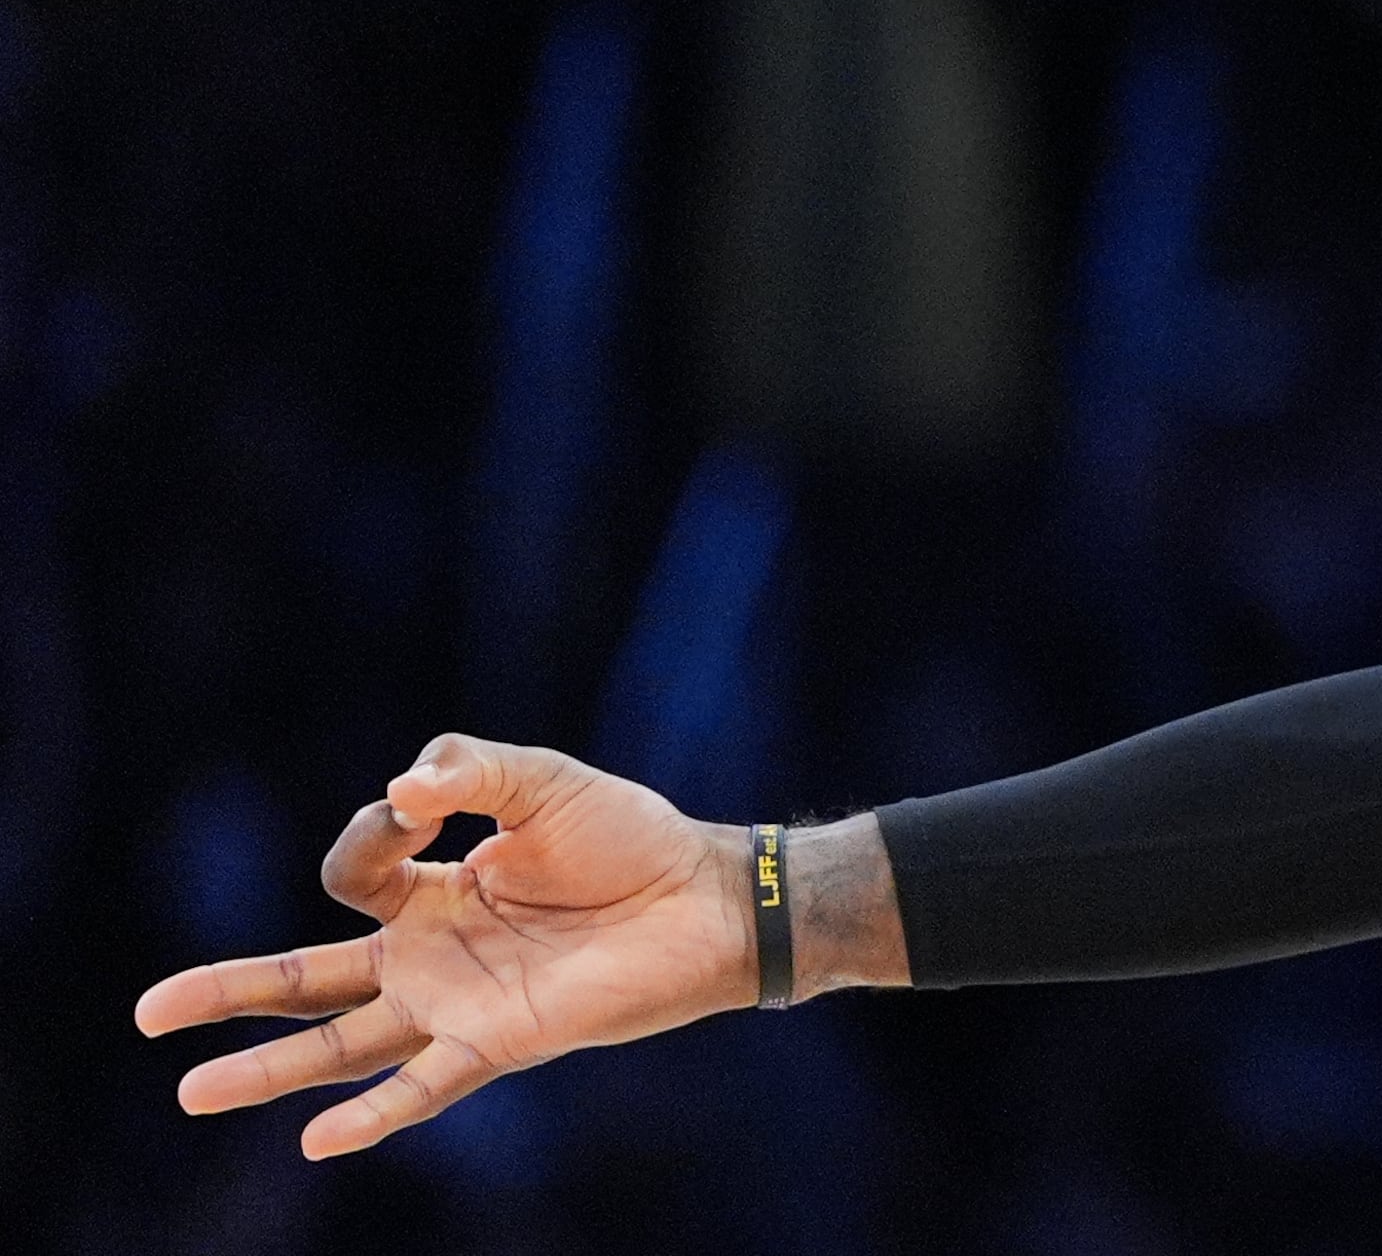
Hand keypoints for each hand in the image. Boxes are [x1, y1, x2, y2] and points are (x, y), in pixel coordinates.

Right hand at [135, 735, 754, 1158]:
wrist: (706, 897)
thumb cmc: (628, 838)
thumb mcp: (542, 781)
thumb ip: (469, 769)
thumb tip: (403, 788)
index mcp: (434, 888)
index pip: (354, 869)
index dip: (378, 825)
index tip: (431, 799)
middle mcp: (431, 953)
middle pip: (308, 978)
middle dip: (227, 993)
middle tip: (147, 1013)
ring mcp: (459, 1003)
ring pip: (342, 1045)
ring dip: (268, 1070)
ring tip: (190, 1093)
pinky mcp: (501, 1041)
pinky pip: (424, 1085)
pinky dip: (373, 1113)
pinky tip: (317, 1141)